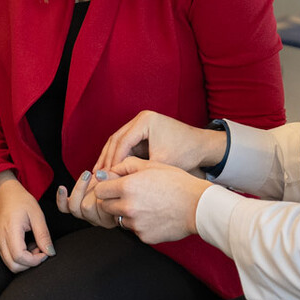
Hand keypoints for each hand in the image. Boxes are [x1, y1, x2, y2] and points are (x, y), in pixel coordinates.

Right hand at [0, 172, 54, 271]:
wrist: (4, 193)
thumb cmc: (21, 201)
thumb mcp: (37, 215)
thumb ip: (43, 235)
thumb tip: (50, 252)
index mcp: (10, 230)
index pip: (20, 257)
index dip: (35, 260)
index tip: (45, 252)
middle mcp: (0, 239)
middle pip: (14, 266)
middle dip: (30, 264)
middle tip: (40, 250)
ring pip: (10, 265)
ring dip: (25, 261)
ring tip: (34, 246)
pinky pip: (7, 258)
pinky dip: (19, 258)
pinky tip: (27, 245)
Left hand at [55, 169, 119, 228]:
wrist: (118, 186)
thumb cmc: (124, 184)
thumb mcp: (122, 180)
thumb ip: (114, 178)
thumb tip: (99, 174)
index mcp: (111, 219)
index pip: (103, 208)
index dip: (105, 193)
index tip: (109, 182)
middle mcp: (97, 220)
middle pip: (87, 207)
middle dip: (92, 189)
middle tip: (100, 179)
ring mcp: (84, 215)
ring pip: (75, 207)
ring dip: (80, 188)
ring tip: (87, 176)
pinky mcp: (74, 207)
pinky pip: (64, 207)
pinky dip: (61, 198)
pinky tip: (62, 188)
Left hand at [94, 157, 213, 244]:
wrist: (197, 206)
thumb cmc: (177, 183)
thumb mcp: (151, 165)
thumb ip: (125, 166)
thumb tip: (107, 172)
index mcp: (127, 187)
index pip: (99, 190)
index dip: (106, 187)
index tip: (113, 186)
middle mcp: (128, 207)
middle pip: (105, 206)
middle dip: (112, 200)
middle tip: (130, 195)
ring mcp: (135, 224)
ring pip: (119, 219)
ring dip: (126, 213)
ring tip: (146, 205)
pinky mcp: (144, 236)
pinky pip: (134, 230)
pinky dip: (140, 224)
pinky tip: (154, 215)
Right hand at [95, 111, 226, 175]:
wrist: (203, 147)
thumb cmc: (186, 153)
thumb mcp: (162, 163)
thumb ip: (138, 170)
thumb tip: (114, 181)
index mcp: (145, 120)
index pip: (122, 141)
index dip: (112, 161)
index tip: (106, 177)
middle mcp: (141, 119)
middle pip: (116, 140)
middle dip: (106, 159)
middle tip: (96, 176)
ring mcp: (140, 125)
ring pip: (118, 143)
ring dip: (109, 159)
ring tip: (99, 176)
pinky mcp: (142, 133)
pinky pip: (125, 146)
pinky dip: (118, 159)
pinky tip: (110, 172)